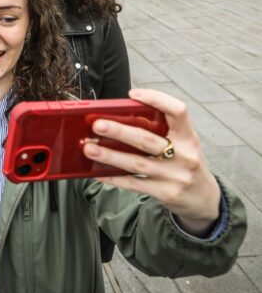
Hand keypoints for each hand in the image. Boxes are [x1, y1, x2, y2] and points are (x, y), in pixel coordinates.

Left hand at [83, 88, 221, 235]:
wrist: (204, 198)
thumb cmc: (185, 163)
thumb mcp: (182, 144)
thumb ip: (160, 131)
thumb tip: (118, 119)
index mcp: (189, 137)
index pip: (178, 111)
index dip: (157, 99)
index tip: (133, 94)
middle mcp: (184, 155)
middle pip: (147, 140)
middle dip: (119, 131)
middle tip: (97, 125)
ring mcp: (175, 176)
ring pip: (137, 163)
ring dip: (109, 155)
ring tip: (89, 148)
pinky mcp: (165, 193)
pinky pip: (133, 184)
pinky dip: (113, 177)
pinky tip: (97, 172)